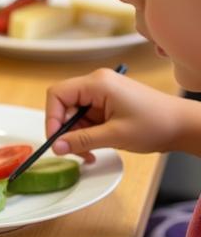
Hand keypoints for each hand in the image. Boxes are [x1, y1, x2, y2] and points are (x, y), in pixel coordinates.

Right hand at [46, 68, 196, 160]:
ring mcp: (103, 92)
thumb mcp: (115, 136)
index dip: (52, 117)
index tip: (57, 141)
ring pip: (75, 114)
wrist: (184, 126)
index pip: (58, 94)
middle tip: (74, 152)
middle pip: (65, 105)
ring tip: (90, 153)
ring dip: (78, 135)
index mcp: (97, 83)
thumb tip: (56, 147)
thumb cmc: (155, 125)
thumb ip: (82, 140)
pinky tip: (97, 146)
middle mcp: (97, 83)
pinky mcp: (109, 102)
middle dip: (66, 130)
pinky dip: (88, 133)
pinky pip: (88, 117)